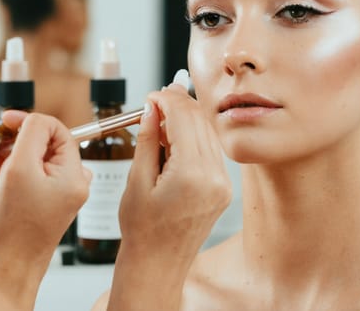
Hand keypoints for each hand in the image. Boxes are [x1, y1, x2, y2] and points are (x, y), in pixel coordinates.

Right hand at [0, 111, 90, 309]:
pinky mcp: (44, 203)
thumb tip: (33, 119)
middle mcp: (71, 185)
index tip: (7, 122)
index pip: (58, 130)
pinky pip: (32, 174)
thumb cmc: (12, 230)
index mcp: (74, 176)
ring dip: (15, 153)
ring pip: (37, 157)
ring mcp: (58, 195)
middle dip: (20, 140)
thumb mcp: (20, 169)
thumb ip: (31, 135)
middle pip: (47, 142)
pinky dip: (14, 168)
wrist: (5, 268)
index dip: (31, 122)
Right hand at [109, 76, 230, 310]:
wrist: (158, 264)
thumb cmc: (142, 229)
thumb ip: (148, 139)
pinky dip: (194, 137)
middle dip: (179, 104)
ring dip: (187, 120)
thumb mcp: (137, 180)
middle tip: (156, 99)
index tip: (151, 96)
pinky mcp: (223, 189)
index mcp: (192, 175)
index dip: (167, 100)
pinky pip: (211, 151)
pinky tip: (175, 139)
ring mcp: (223, 185)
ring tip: (162, 119)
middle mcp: (214, 178)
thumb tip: (153, 108)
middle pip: (200, 122)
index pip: (185, 118)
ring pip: (208, 134)